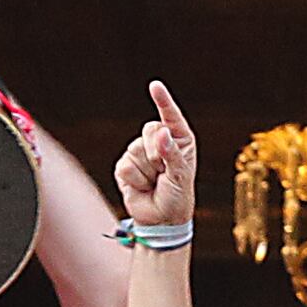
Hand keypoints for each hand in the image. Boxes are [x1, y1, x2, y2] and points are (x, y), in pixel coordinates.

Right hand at [114, 81, 199, 232]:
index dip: (162, 101)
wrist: (161, 220)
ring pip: (136, 149)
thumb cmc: (178, 196)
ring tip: (154, 182)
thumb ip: (171, 153)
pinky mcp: (126, 166)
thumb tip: (161, 133)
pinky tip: (142, 187)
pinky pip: (125, 166)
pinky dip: (135, 179)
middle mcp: (160, 142)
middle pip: (149, 130)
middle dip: (157, 152)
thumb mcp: (181, 174)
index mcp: (179, 140)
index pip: (170, 116)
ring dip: (147, 170)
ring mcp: (140, 153)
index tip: (155, 86)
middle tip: (164, 172)